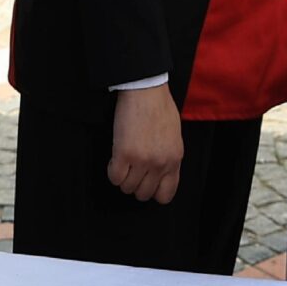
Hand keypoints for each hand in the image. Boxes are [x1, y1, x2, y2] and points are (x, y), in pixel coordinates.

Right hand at [108, 84, 183, 204]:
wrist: (146, 91)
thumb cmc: (159, 108)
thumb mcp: (174, 136)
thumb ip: (168, 157)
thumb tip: (159, 172)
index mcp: (174, 159)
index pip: (166, 194)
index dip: (153, 192)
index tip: (146, 183)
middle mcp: (160, 163)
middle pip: (144, 194)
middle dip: (135, 185)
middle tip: (131, 171)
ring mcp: (142, 160)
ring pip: (127, 187)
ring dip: (122, 178)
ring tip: (123, 161)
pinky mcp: (124, 153)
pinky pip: (114, 177)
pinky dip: (112, 171)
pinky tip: (115, 158)